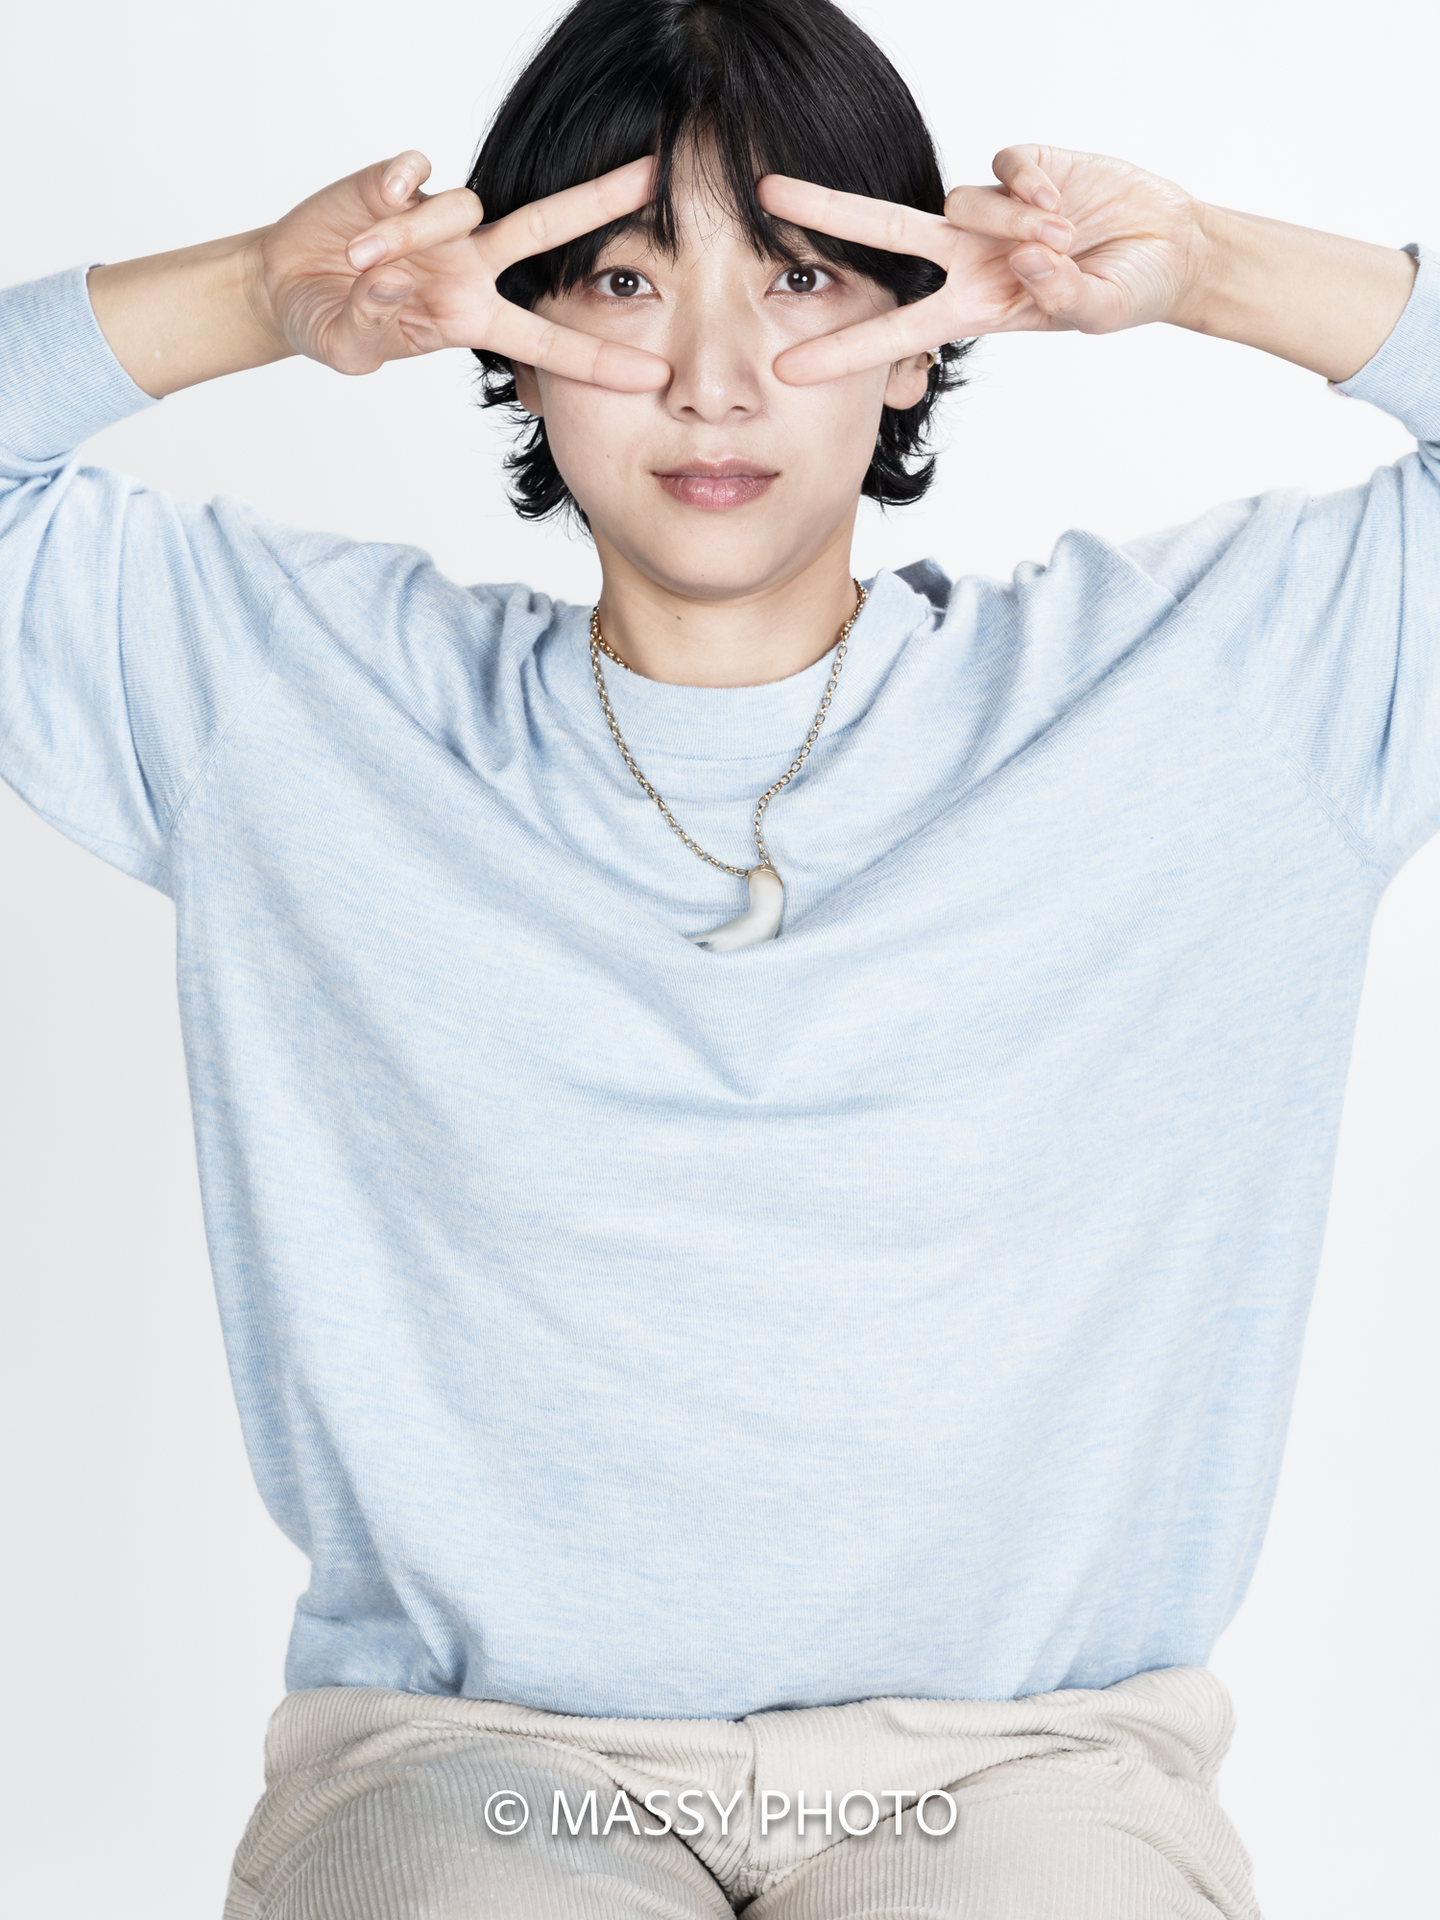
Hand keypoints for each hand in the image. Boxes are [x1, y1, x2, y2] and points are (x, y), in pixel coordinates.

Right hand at [249, 152, 670, 389]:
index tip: (655, 373)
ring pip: (463, 205)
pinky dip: (394, 195)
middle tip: (656, 175)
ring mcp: (436, 221)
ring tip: (360, 263)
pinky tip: (372, 211)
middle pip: (546, 228)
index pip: (549, 341)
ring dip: (412, 236)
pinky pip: (416, 175)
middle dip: (601, 201)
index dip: (601, 359)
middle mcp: (468, 264)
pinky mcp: (396, 183)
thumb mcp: (350, 347)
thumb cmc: (333, 324)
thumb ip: (373, 324)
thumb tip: (392, 283)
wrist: (284, 284)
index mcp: (472, 317)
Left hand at [756, 146, 1212, 382]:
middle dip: (824, 213)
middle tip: (765, 196)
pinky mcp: (1022, 165)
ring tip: (1064, 239)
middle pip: (881, 232)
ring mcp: (990, 210)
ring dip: (1013, 222)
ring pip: (964, 202)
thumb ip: (1062, 297)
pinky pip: (1007, 168)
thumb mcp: (1099, 311)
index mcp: (973, 308)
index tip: (786, 370)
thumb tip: (1027, 260)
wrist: (1172, 244)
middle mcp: (968, 258)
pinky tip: (1065, 202)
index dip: (842, 351)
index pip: (894, 331)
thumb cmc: (1127, 289)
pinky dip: (1034, 187)